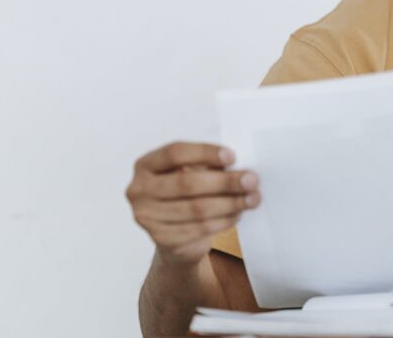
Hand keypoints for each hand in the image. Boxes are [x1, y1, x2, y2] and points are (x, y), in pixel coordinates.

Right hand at [126, 142, 260, 265]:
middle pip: (187, 183)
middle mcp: (139, 190)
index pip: (175, 153)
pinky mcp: (162, 239)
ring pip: (196, 209)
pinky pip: (199, 228)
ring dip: (231, 203)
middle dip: (225, 181)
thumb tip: (240, 167)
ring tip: (253, 198)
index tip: (233, 156)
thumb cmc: (186, 194)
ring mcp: (147, 217)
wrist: (175, 236)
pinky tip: (238, 213)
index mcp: (145, 165)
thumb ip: (207, 166)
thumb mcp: (191, 173)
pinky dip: (224, 220)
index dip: (205, 153)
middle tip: (252, 180)